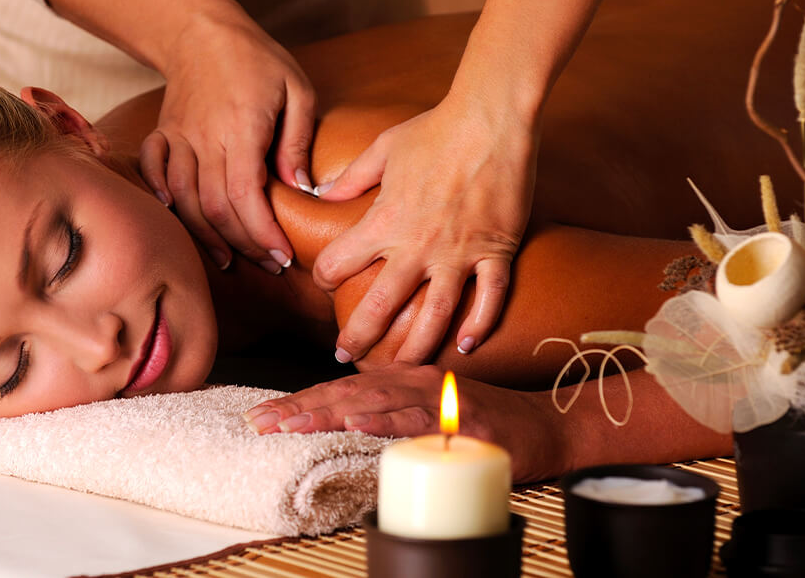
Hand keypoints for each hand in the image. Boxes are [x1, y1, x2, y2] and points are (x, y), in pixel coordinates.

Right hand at [138, 2, 316, 272]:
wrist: (201, 30)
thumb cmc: (257, 59)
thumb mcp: (297, 89)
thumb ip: (298, 141)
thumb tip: (301, 188)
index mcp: (242, 128)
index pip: (246, 196)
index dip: (262, 233)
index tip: (282, 255)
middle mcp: (204, 138)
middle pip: (216, 207)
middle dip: (243, 244)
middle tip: (268, 263)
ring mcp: (178, 137)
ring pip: (184, 200)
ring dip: (207, 235)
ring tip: (229, 259)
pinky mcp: (163, 135)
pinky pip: (153, 174)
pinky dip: (163, 201)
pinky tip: (180, 222)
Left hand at [241, 364, 567, 481]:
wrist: (546, 425)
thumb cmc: (485, 422)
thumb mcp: (428, 413)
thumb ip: (391, 414)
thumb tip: (347, 424)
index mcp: (401, 380)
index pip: (340, 391)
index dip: (299, 401)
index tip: (262, 417)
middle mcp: (413, 381)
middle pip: (345, 393)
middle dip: (298, 407)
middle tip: (258, 422)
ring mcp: (437, 398)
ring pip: (371, 402)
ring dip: (326, 412)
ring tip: (290, 424)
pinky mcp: (460, 419)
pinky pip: (416, 419)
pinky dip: (383, 420)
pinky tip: (355, 423)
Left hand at [314, 93, 534, 362]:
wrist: (491, 117)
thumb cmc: (435, 127)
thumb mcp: (383, 149)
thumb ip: (350, 178)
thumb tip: (322, 192)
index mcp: (385, 220)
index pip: (338, 262)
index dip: (324, 274)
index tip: (324, 280)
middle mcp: (418, 245)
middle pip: (380, 305)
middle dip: (358, 336)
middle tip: (344, 355)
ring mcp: (460, 253)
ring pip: (435, 316)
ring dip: (415, 348)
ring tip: (400, 369)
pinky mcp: (496, 251)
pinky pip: (489, 299)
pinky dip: (480, 326)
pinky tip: (467, 346)